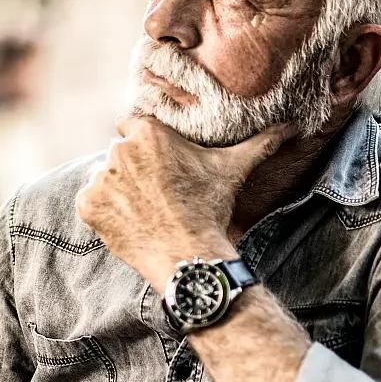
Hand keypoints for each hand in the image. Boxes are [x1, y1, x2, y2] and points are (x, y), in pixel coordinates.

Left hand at [75, 118, 292, 292]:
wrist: (189, 255)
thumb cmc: (210, 208)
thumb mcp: (234, 169)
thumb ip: (259, 141)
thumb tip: (293, 126)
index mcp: (147, 132)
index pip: (133, 126)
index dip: (146, 146)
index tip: (158, 164)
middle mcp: (118, 150)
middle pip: (119, 153)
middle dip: (132, 169)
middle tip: (155, 192)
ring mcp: (99, 178)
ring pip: (103, 177)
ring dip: (117, 189)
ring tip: (144, 210)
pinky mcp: (87, 204)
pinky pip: (90, 201)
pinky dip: (104, 211)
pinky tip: (130, 221)